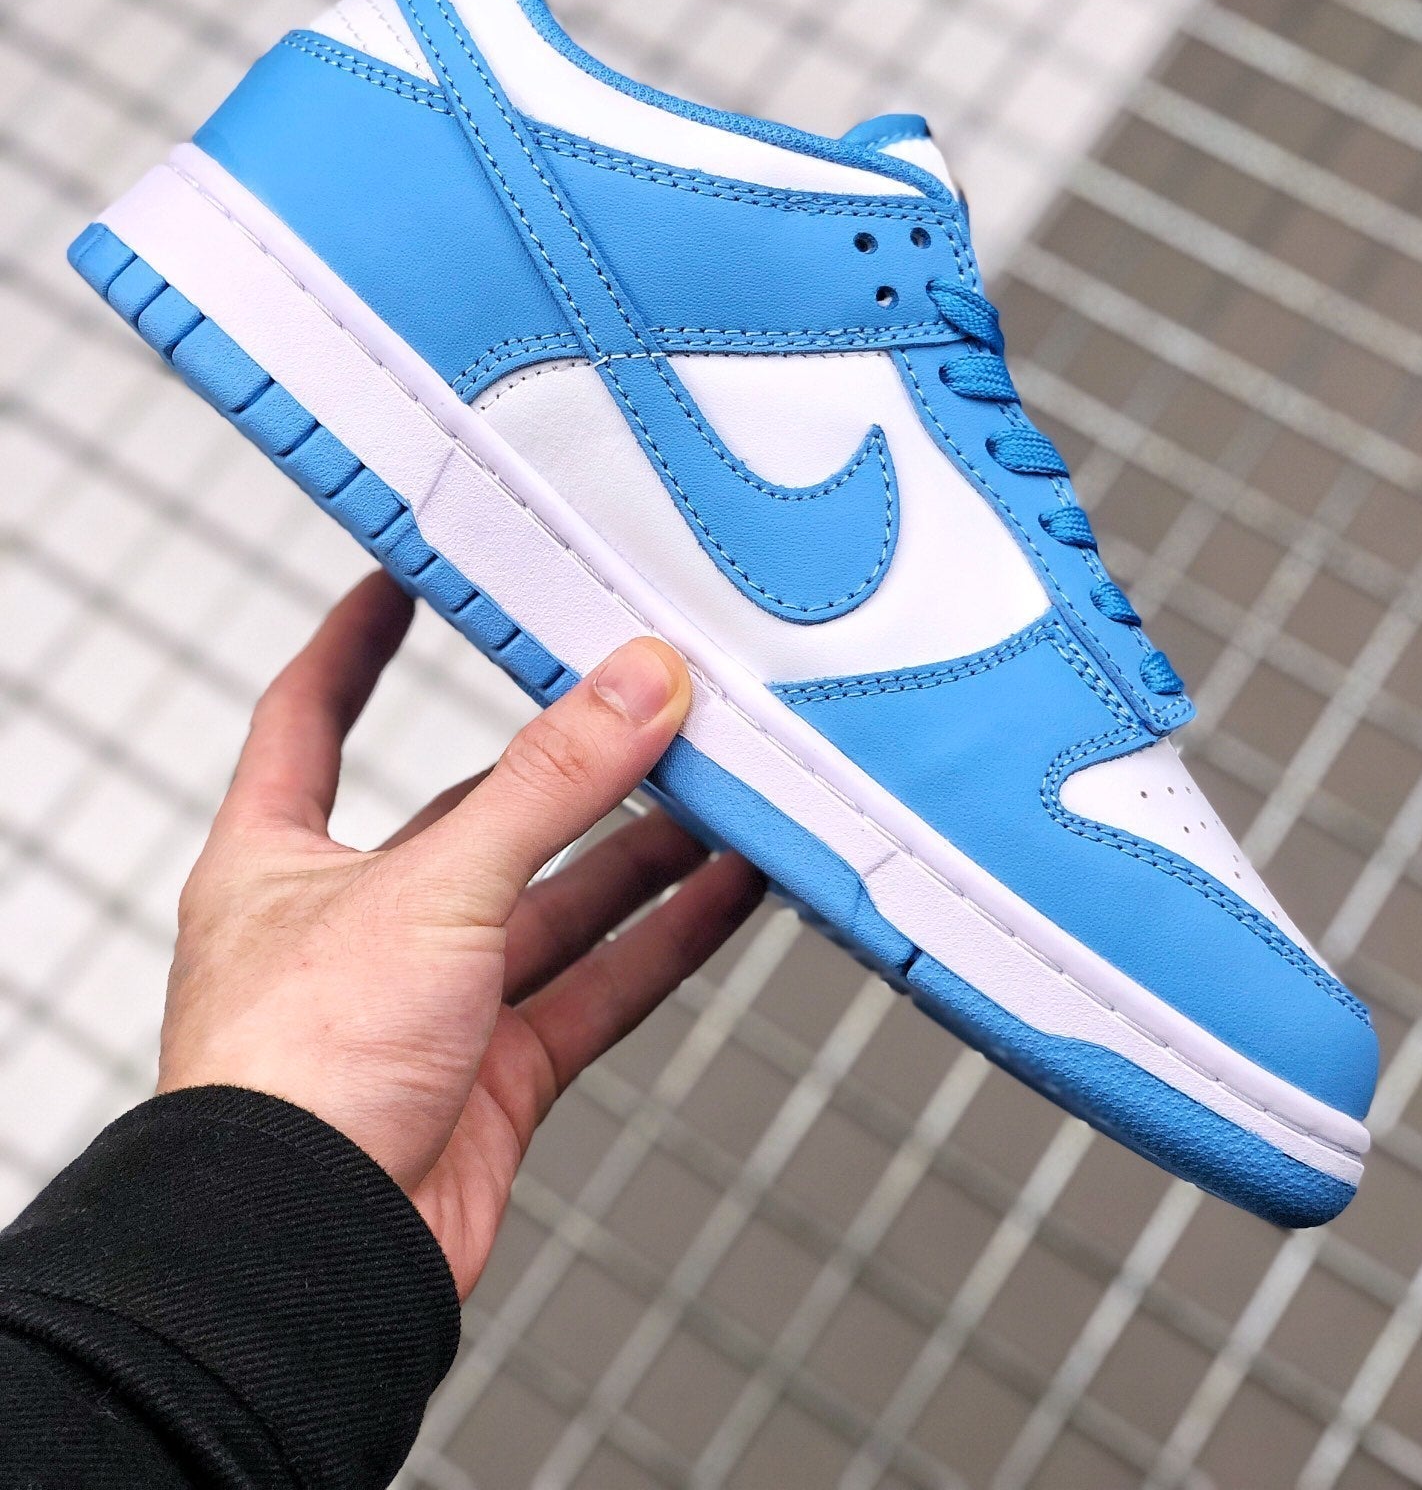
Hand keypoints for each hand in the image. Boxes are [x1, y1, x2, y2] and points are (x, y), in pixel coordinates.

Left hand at [156, 571, 762, 1297]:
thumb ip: (551, 785)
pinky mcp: (492, 1076)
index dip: (359, 642)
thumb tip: (639, 687)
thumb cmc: (295, 1078)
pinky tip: (728, 895)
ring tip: (726, 791)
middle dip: (567, 764)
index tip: (416, 576)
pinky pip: (594, 985)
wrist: (306, 1258)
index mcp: (280, 858)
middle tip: (654, 704)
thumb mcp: (432, 886)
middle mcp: (354, 923)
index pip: (312, 715)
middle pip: (475, 813)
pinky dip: (663, 940)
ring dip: (639, 852)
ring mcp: (428, 1003)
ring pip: (553, 903)